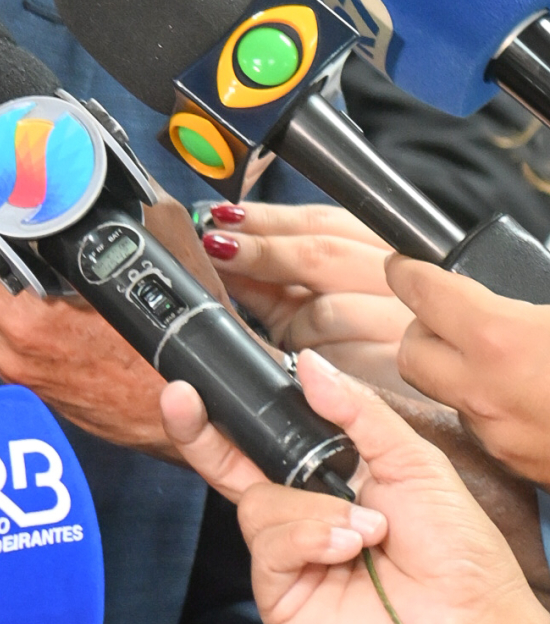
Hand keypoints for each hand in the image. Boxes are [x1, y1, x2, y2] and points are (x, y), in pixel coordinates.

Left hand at [0, 204, 220, 461]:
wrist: (202, 419)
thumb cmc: (184, 348)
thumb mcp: (165, 254)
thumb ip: (126, 201)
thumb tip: (99, 164)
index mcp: (28, 322)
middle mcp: (13, 351)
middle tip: (18, 223)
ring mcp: (20, 372)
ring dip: (3, 279)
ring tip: (42, 261)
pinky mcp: (33, 385)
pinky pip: (4, 332)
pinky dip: (21, 308)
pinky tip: (57, 295)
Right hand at [161, 348, 544, 623]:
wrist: (470, 622)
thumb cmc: (455, 550)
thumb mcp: (411, 460)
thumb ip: (356, 409)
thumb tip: (307, 365)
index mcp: (325, 480)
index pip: (264, 440)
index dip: (228, 411)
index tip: (197, 379)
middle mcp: (297, 516)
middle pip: (227, 467)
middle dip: (199, 432)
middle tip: (181, 398)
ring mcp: (287, 559)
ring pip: (257, 507)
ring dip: (313, 511)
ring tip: (367, 529)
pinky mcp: (282, 598)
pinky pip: (268, 549)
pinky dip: (308, 540)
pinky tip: (348, 549)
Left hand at [200, 198, 410, 387]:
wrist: (397, 406)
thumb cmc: (346, 345)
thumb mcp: (307, 302)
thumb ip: (269, 275)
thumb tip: (218, 246)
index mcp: (386, 252)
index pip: (326, 221)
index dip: (270, 218)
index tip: (223, 217)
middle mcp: (405, 283)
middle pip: (324, 254)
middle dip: (264, 251)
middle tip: (218, 248)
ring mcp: (405, 327)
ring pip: (326, 310)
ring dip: (292, 320)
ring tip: (283, 332)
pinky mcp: (398, 372)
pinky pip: (336, 360)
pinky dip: (312, 359)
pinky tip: (306, 362)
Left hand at [389, 256, 549, 488]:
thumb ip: (537, 290)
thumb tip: (528, 279)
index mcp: (498, 338)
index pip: (421, 293)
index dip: (407, 271)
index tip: (404, 263)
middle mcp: (485, 391)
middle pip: (410, 354)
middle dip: (421, 328)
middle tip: (448, 313)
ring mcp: (500, 434)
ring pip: (445, 395)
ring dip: (454, 371)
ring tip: (492, 354)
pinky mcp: (519, 465)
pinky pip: (482, 427)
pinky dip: (489, 405)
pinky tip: (523, 391)